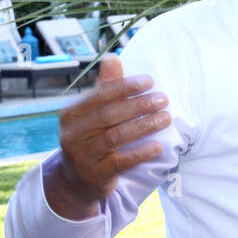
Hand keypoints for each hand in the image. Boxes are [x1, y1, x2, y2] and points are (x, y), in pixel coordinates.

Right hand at [44, 55, 170, 219]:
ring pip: (115, 137)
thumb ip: (105, 88)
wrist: (76, 180)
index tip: (150, 81)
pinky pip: (120, 162)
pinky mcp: (95, 174)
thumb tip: (113, 57)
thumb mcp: (92, 115)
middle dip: (139, 105)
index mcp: (71, 115)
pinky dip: (140, 153)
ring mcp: (83, 155)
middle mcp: (73, 134)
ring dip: (143, 126)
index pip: (100, 96)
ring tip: (166, 118)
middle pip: (109, 115)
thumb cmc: (90, 139)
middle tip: (164, 99)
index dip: (125, 87)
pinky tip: (158, 147)